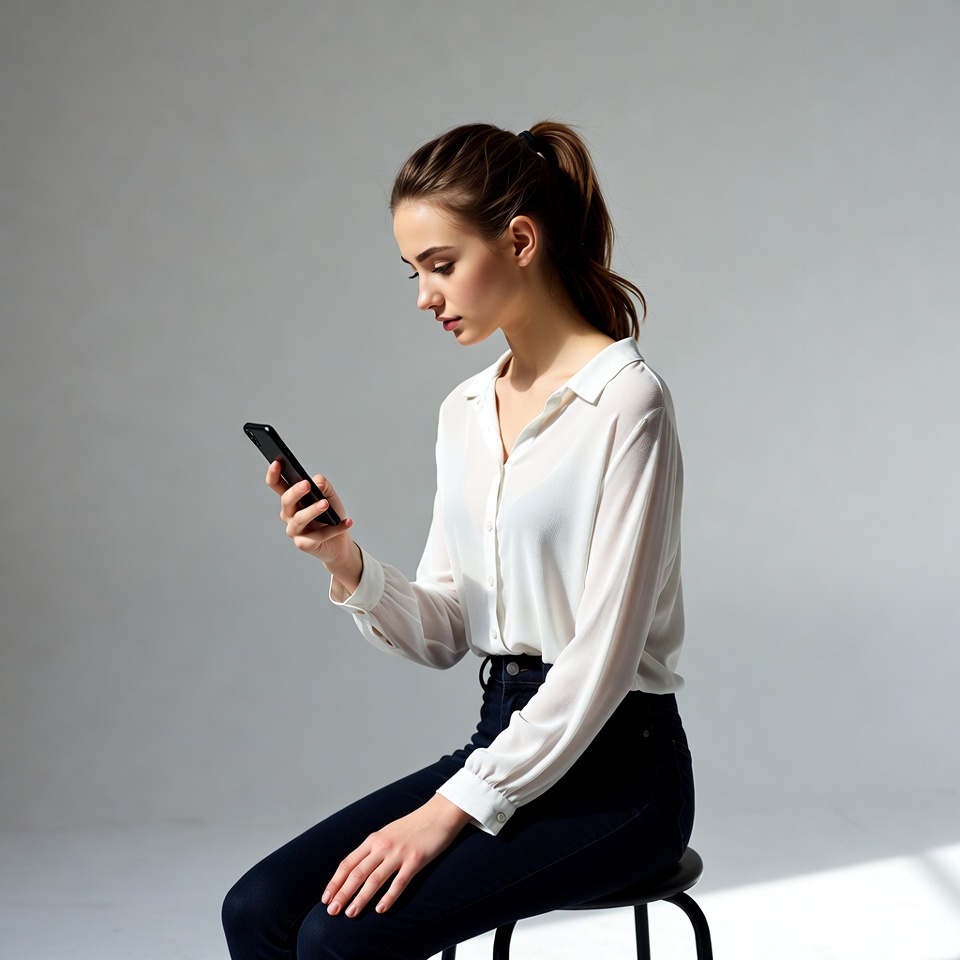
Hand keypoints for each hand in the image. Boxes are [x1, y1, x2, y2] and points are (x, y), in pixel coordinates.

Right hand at [266, 462, 361, 591]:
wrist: (341, 541)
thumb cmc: (331, 516)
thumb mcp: (330, 496)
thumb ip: (324, 486)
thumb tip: (317, 482)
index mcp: (292, 500)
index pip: (277, 485)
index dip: (274, 474)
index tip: (277, 462)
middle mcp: (289, 514)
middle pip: (286, 501)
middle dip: (295, 492)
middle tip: (306, 484)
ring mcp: (295, 530)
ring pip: (299, 519)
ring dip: (313, 510)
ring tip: (325, 504)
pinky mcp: (304, 544)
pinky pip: (318, 535)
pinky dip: (335, 529)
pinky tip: (347, 522)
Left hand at [322, 794, 470, 917]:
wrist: (439, 814)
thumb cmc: (413, 826)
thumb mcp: (387, 834)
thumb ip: (373, 849)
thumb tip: (355, 870)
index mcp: (373, 839)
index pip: (348, 863)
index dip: (335, 882)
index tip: (326, 898)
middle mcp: (383, 845)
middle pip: (357, 872)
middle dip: (343, 893)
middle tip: (332, 911)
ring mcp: (399, 853)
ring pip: (375, 879)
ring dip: (361, 898)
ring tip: (351, 913)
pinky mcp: (416, 859)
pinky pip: (400, 881)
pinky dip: (389, 896)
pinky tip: (381, 909)